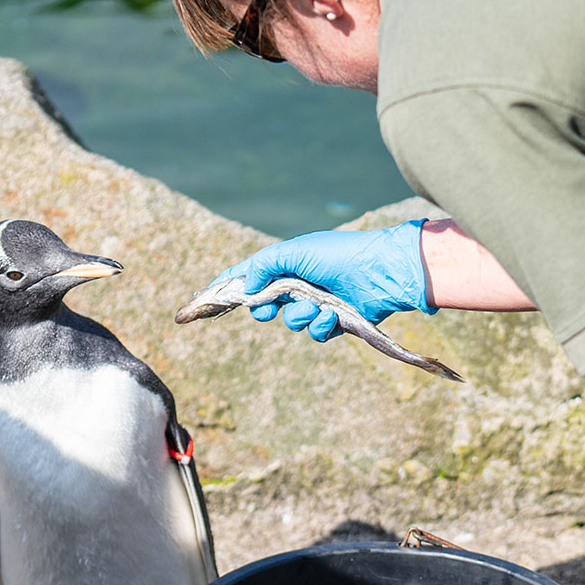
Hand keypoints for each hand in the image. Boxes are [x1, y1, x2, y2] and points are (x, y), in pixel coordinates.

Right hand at [220, 221, 433, 342]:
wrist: (379, 272)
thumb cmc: (337, 255)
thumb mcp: (293, 252)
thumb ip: (263, 266)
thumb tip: (246, 288)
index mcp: (287, 263)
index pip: (250, 275)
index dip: (229, 286)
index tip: (205, 297)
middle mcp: (300, 283)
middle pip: (266, 305)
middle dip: (264, 310)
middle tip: (267, 308)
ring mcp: (317, 303)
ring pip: (291, 322)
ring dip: (299, 317)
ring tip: (316, 308)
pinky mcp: (334, 321)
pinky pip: (315, 332)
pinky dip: (320, 326)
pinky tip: (331, 316)